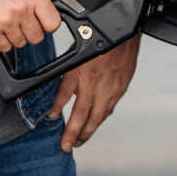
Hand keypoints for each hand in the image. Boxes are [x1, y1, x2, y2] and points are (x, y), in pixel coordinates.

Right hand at [0, 0, 61, 52]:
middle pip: (37, 37)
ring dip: (15, 36)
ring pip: (21, 43)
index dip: (48, 24)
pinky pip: (5, 47)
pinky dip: (1, 41)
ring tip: (7, 22)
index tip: (42, 22)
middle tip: (22, 22)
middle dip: (31, 31)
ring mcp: (6, 21)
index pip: (54, 23)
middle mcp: (21, 8)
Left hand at [46, 34, 141, 152]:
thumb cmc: (99, 35)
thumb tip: (62, 85)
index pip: (63, 95)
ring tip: (80, 140)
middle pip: (80, 114)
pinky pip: (109, 108)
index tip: (52, 118)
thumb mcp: (75, 47)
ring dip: (87, 131)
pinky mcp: (120, 89)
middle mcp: (92, 82)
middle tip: (66, 145)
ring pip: (96, 116)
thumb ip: (68, 67)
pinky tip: (96, 122)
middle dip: (72, 133)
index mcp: (79, 70)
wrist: (124, 31)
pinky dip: (101, 118)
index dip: (56, 109)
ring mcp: (108, 88)